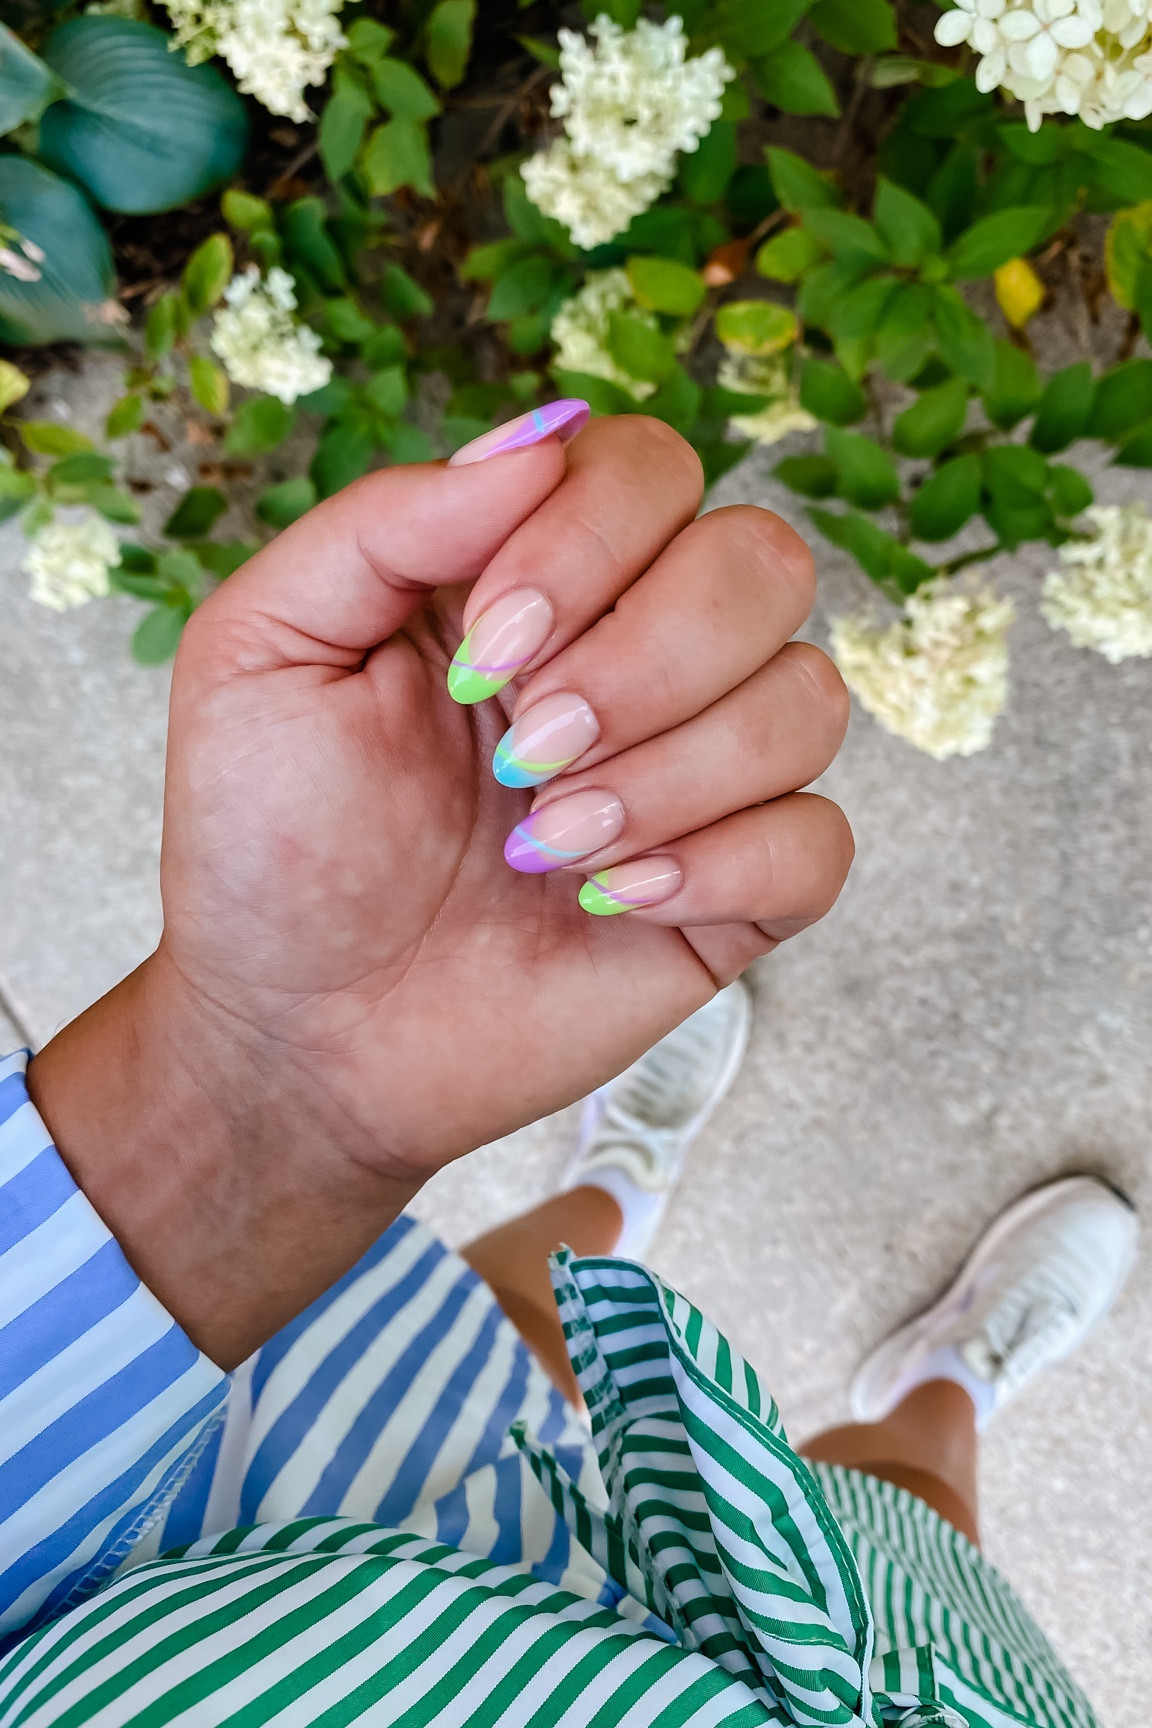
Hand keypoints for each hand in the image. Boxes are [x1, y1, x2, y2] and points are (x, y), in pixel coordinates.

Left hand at [30, 415, 851, 1362]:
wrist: (299, 1035)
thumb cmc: (271, 845)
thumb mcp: (266, 650)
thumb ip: (390, 522)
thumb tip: (541, 444)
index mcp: (531, 578)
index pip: (651, 470)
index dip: (590, 543)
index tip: (482, 658)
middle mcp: (634, 656)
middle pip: (762, 563)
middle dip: (646, 660)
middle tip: (524, 756)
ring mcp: (695, 776)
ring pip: (807, 699)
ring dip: (673, 776)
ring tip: (546, 849)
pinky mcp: (731, 894)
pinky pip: (820, 841)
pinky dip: (725, 866)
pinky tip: (612, 903)